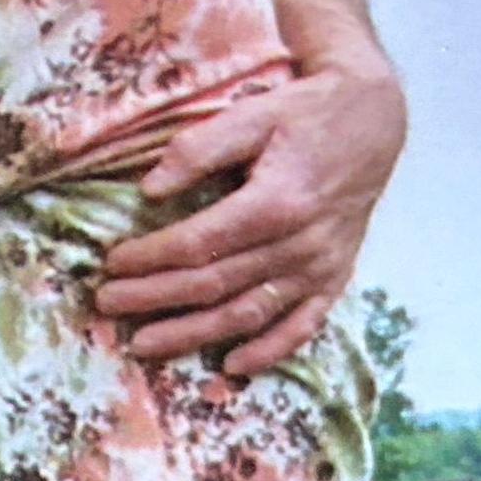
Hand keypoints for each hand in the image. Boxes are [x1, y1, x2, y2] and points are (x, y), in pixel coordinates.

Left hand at [94, 58, 405, 374]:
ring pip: (248, 313)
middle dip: (154, 299)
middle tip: (106, 306)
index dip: (150, 259)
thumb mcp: (251, 115)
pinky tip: (232, 367)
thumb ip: (199, 150)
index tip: (111, 264)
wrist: (373, 118)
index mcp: (277, 202)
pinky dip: (269, 351)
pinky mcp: (336, 277)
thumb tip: (149, 190)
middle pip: (214, 284)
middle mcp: (301, 243)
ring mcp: (321, 266)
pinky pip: (303, 326)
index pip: (198, 244)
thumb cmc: (304, 114)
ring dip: (193, 335)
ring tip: (144, 345)